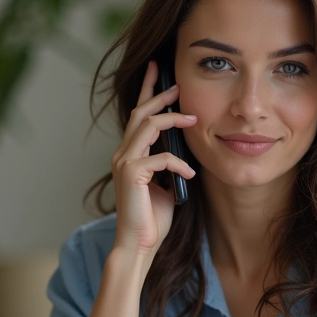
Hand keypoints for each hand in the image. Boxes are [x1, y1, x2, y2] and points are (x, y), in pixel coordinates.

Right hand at [111, 60, 196, 257]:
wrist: (139, 244)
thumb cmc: (152, 218)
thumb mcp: (166, 185)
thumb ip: (169, 165)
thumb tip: (185, 149)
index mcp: (130, 155)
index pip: (137, 117)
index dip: (147, 92)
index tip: (158, 72)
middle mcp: (123, 154)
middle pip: (140, 113)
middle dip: (159, 95)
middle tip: (178, 84)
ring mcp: (125, 163)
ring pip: (147, 126)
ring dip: (172, 120)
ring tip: (193, 119)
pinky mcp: (131, 174)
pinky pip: (160, 158)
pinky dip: (178, 163)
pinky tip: (191, 174)